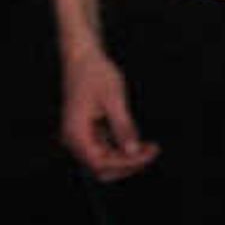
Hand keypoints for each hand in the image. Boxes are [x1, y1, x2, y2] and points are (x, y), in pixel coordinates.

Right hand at [59, 45, 156, 180]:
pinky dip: (123, 150)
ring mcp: (80, 137)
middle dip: (128, 164)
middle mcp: (73, 139)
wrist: (83, 57)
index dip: (126, 163)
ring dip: (127, 159)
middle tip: (152, 151)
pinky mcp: (88, 132)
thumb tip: (132, 151)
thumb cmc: (96, 73)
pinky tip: (140, 142)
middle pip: (101, 168)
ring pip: (105, 161)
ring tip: (150, 147)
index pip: (100, 163)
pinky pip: (106, 151)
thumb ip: (123, 126)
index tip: (148, 152)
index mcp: (75, 133)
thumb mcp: (114, 99)